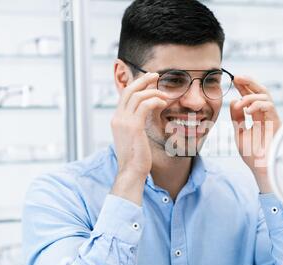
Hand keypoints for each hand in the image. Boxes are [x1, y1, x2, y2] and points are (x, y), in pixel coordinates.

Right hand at [110, 73, 167, 204]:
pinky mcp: (134, 127)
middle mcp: (117, 118)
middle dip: (143, 80)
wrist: (131, 171)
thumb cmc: (136, 157)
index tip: (150, 81)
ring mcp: (124, 122)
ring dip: (153, 91)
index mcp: (117, 119)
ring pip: (137, 96)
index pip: (125, 96)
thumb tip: (144, 117)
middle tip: (156, 75)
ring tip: (165, 93)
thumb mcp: (133, 137)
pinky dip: (155, 100)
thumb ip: (135, 125)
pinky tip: (164, 103)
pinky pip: (145, 105)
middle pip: (129, 90)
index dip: (137, 85)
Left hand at [230, 76, 280, 192]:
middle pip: (260, 91)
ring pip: (265, 95)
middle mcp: (265, 115)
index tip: (233, 80)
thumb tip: (234, 100)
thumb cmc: (252, 155)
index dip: (243, 87)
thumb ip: (236, 118)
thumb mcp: (239, 133)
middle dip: (249, 82)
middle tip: (237, 77)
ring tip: (240, 104)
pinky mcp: (276, 122)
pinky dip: (257, 105)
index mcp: (257, 116)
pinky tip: (247, 111)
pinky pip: (269, 106)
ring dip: (250, 97)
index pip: (251, 97)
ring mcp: (272, 117)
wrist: (260, 168)